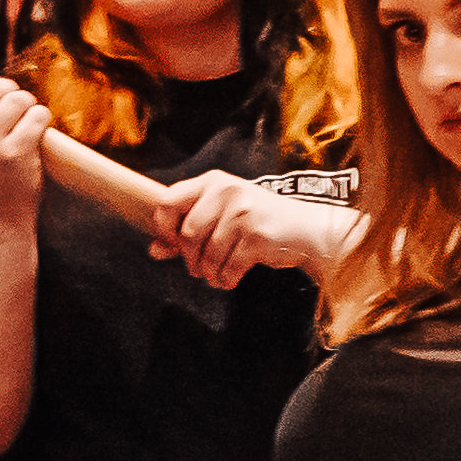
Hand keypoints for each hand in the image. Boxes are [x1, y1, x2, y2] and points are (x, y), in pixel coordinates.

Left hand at [153, 168, 356, 289]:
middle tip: (198, 268)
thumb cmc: (258, 222)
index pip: (167, 202)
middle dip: (190, 259)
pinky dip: (226, 278)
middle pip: (186, 234)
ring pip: (207, 255)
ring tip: (217, 275)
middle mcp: (226, 192)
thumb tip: (154, 250)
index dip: (162, 228)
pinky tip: (231, 277)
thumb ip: (187, 230)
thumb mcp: (222, 217)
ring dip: (209, 273)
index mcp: (212, 182)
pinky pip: (228, 267)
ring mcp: (243, 213)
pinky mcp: (257, 236)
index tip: (171, 245)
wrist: (307, 230)